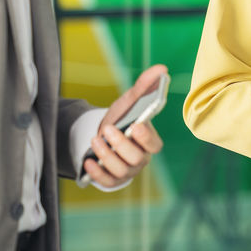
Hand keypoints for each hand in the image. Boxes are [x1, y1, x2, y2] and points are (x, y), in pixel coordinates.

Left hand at [83, 64, 166, 188]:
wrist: (104, 135)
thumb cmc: (123, 118)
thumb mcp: (130, 102)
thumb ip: (145, 86)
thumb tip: (162, 68)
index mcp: (150, 142)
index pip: (154, 145)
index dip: (146, 138)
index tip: (135, 125)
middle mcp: (141, 159)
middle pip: (136, 158)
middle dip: (121, 144)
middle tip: (108, 129)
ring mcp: (128, 171)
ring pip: (121, 170)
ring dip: (106, 155)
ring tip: (95, 140)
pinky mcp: (113, 180)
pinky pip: (107, 181)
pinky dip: (97, 172)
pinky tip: (88, 161)